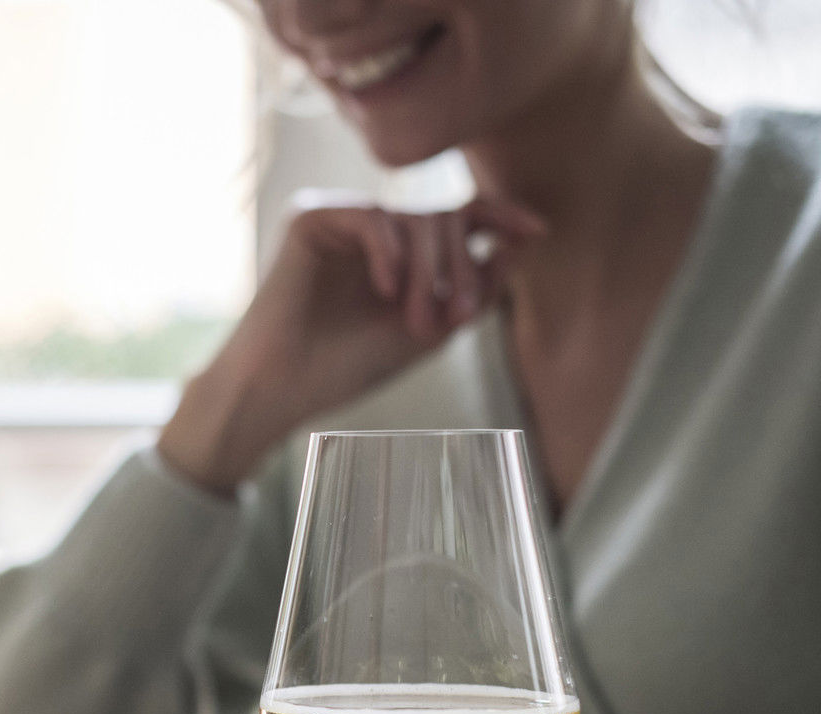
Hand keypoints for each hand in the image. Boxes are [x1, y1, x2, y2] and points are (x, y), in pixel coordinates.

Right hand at [156, 191, 544, 494]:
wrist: (282, 389)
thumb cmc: (345, 367)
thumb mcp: (429, 331)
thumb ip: (474, 292)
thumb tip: (519, 244)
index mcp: (398, 250)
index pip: (457, 218)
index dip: (500, 217)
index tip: (537, 232)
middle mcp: (371, 227)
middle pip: (442, 217)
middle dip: (459, 267)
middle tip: (454, 318)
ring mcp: (340, 218)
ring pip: (412, 217)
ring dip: (428, 271)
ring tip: (416, 322)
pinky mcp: (310, 218)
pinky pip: (372, 217)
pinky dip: (389, 254)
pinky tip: (386, 291)